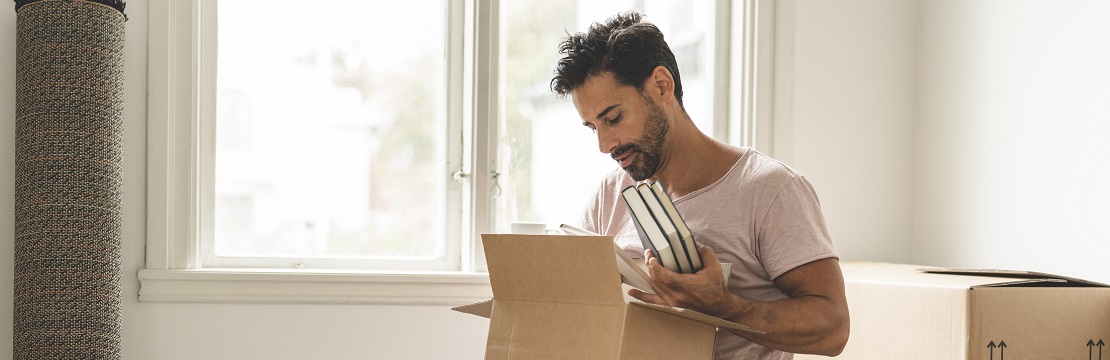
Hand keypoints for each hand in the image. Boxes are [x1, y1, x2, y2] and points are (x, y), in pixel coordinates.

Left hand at [628, 242, 747, 318]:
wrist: (719, 307)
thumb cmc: (716, 288)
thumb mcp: (714, 267)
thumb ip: (704, 252)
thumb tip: (694, 242)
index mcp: (685, 286)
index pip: (663, 275)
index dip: (655, 265)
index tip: (652, 256)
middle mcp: (676, 296)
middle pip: (656, 280)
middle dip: (650, 266)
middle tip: (649, 255)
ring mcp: (673, 303)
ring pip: (654, 287)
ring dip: (649, 275)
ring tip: (648, 264)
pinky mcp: (672, 306)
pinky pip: (653, 302)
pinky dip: (642, 296)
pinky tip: (632, 292)